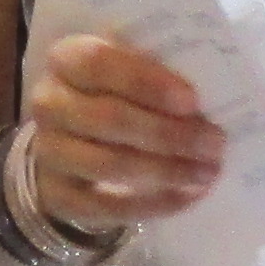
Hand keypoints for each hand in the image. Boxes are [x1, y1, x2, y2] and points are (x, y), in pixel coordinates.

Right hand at [21, 33, 218, 230]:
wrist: (69, 137)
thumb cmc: (112, 91)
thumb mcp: (127, 66)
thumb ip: (158, 70)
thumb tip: (215, 93)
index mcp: (66, 59)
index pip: (100, 64)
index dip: (147, 83)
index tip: (192, 101)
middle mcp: (49, 104)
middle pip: (111, 120)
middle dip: (170, 134)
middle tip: (215, 142)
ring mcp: (49, 152)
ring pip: (110, 165)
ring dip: (167, 171)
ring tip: (208, 172)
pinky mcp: (58, 196)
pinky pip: (107, 206)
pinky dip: (153, 204)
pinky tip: (188, 197)